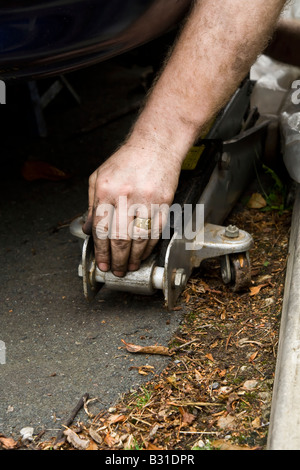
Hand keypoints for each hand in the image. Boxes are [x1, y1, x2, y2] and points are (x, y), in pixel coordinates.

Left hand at [83, 142, 181, 276]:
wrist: (156, 145)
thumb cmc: (127, 160)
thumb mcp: (99, 177)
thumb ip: (91, 204)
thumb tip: (87, 229)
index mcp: (106, 190)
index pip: (101, 228)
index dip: (100, 251)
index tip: (102, 262)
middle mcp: (126, 196)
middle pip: (120, 238)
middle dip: (116, 259)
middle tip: (115, 270)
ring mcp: (147, 200)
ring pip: (139, 239)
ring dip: (134, 257)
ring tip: (129, 266)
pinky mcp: (164, 203)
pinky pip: (156, 231)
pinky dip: (149, 247)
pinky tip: (143, 254)